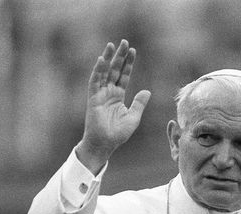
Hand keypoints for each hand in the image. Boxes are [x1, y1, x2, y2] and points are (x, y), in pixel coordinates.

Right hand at [77, 39, 151, 174]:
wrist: (105, 144)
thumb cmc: (118, 134)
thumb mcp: (133, 118)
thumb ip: (139, 104)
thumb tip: (147, 91)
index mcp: (118, 96)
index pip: (124, 76)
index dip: (128, 64)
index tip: (133, 51)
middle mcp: (109, 92)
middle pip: (115, 70)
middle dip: (119, 56)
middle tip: (124, 42)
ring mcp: (100, 94)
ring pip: (104, 72)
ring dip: (108, 58)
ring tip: (112, 45)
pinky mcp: (93, 98)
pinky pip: (95, 82)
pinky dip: (98, 71)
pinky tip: (102, 59)